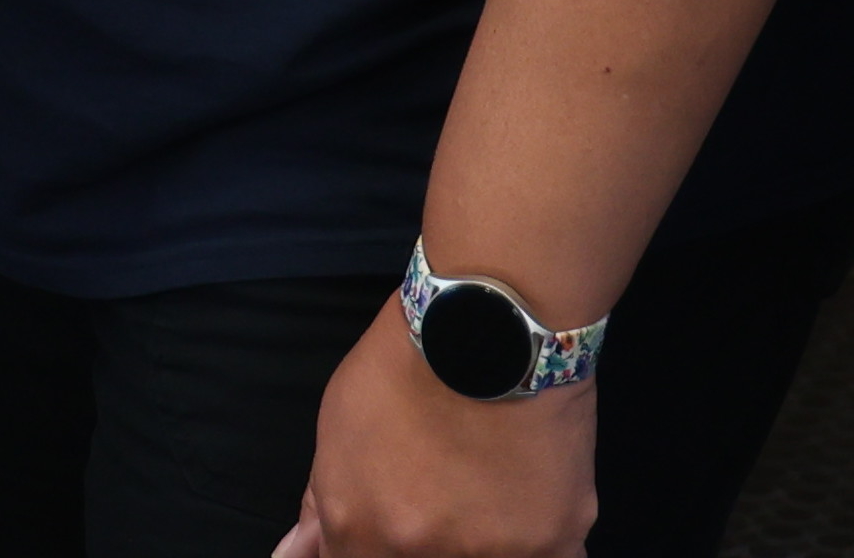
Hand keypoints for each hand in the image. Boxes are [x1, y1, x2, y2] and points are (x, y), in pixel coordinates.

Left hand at [275, 297, 589, 557]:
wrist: (490, 319)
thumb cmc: (407, 361)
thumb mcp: (339, 422)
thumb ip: (321, 503)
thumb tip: (299, 554)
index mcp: (362, 529)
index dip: (377, 548)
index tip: (399, 529)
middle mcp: (422, 552)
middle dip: (431, 543)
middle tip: (448, 499)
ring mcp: (492, 553)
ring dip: (488, 542)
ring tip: (492, 489)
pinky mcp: (554, 538)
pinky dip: (541, 540)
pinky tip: (535, 501)